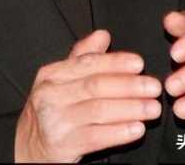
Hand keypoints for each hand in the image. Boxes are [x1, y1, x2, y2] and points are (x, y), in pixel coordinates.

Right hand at [14, 29, 161, 162]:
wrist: (30, 148)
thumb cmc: (52, 110)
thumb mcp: (60, 81)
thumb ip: (83, 57)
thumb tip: (103, 35)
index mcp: (51, 74)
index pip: (86, 63)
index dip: (114, 62)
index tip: (139, 63)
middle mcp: (49, 95)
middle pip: (95, 86)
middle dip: (129, 86)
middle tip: (154, 87)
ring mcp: (55, 120)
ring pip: (98, 111)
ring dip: (130, 109)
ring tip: (153, 108)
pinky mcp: (62, 145)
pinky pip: (96, 137)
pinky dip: (119, 133)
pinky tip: (137, 129)